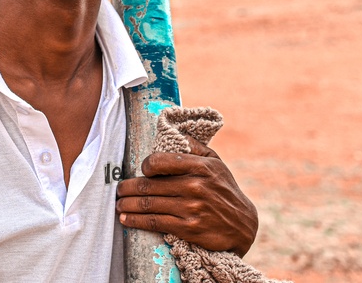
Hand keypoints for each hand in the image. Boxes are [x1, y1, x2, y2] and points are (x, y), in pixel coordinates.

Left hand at [115, 136, 257, 256]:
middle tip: (118, 190)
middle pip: (150, 185)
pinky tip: (126, 219)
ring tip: (118, 204)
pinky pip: (156, 223)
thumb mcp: (215, 162)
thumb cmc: (224, 189)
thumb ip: (194, 146)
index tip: (142, 170)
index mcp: (200, 166)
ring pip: (149, 204)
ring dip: (128, 205)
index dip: (146, 165)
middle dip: (128, 188)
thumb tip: (172, 132)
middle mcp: (195, 186)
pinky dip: (137, 221)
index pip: (160, 161)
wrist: (243, 225)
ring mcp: (192, 209)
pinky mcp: (189, 229)